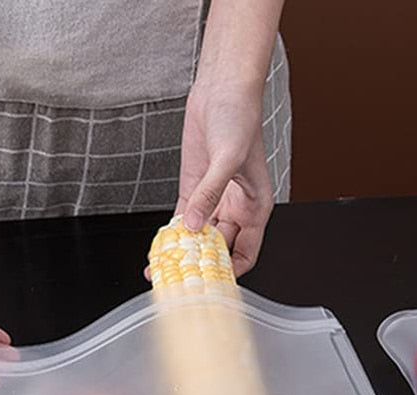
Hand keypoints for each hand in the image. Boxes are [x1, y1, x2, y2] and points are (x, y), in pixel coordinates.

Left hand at [176, 81, 273, 276]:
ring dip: (183, 252)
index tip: (210, 282)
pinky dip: (172, 233)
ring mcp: (213, 200)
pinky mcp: (194, 189)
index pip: (245, 253)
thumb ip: (210, 193)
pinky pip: (183, 219)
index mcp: (255, 207)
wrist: (222, 89)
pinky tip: (160, 245)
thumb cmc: (240, 117)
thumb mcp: (228, 158)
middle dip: (200, 265)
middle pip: (218, 249)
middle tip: (178, 279)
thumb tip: (194, 223)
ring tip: (164, 267)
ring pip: (198, 237)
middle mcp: (235, 208)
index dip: (230, 271)